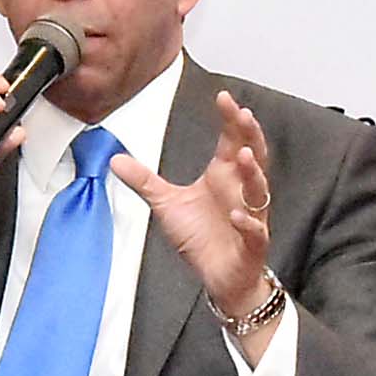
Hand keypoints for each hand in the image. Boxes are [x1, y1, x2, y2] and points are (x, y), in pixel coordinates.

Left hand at [113, 89, 276, 334]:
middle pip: (254, 157)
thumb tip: (116, 159)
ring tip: (243, 157)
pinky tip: (237, 216)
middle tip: (243, 115)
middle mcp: (241, 191)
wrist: (221, 278)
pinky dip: (248, 223)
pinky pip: (255, 232)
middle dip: (250, 136)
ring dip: (253, 174)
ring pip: (258, 191)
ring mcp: (251, 216)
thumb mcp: (167, 205)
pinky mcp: (252, 244)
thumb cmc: (202, 238)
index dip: (231, 119)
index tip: (223, 98)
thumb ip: (145, 181)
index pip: (233, 140)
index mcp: (225, 176)